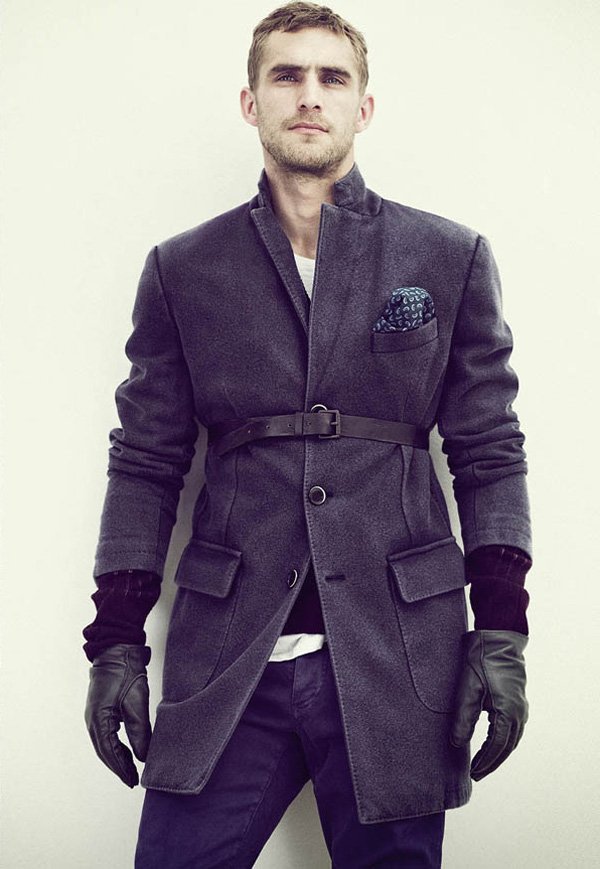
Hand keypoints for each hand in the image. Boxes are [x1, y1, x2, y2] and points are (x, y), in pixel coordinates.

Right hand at [85, 643, 151, 786]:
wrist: (117, 650)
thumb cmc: (126, 673)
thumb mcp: (137, 703)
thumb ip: (140, 732)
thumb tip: (143, 757)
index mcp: (98, 720)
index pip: (109, 752)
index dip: (122, 769)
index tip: (133, 781)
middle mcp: (92, 720)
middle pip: (104, 751)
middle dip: (118, 767)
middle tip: (132, 780)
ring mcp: (94, 715)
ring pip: (104, 744)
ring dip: (116, 757)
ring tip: (130, 769)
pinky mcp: (99, 709)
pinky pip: (105, 734)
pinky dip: (115, 745)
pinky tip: (125, 749)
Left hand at [450, 630, 527, 780]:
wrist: (498, 637)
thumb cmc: (481, 659)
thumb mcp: (467, 687)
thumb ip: (462, 717)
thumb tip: (456, 743)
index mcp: (507, 711)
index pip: (496, 746)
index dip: (484, 762)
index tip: (472, 773)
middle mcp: (519, 712)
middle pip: (506, 746)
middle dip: (492, 762)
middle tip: (477, 775)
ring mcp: (521, 706)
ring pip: (512, 739)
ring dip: (498, 753)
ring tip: (483, 764)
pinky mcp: (518, 700)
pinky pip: (513, 728)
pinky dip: (503, 741)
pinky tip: (493, 744)